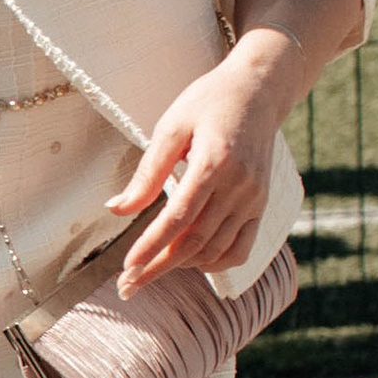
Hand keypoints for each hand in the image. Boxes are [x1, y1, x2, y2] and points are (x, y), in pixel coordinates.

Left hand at [107, 48, 287, 288]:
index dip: (152, 246)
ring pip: (217, 250)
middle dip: (158, 267)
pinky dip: (214, 262)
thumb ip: (146, 173)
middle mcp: (240, 187)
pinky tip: (188, 262)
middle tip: (128, 285)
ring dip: (182, 266)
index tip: (127, 267)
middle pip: (195, 242)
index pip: (179, 218)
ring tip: (149, 272)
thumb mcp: (170, 128)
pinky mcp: (261, 206)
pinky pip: (240, 247)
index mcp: (215, 164)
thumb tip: (116, 209)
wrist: (259, 92)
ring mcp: (254, 199)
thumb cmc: (208, 103)